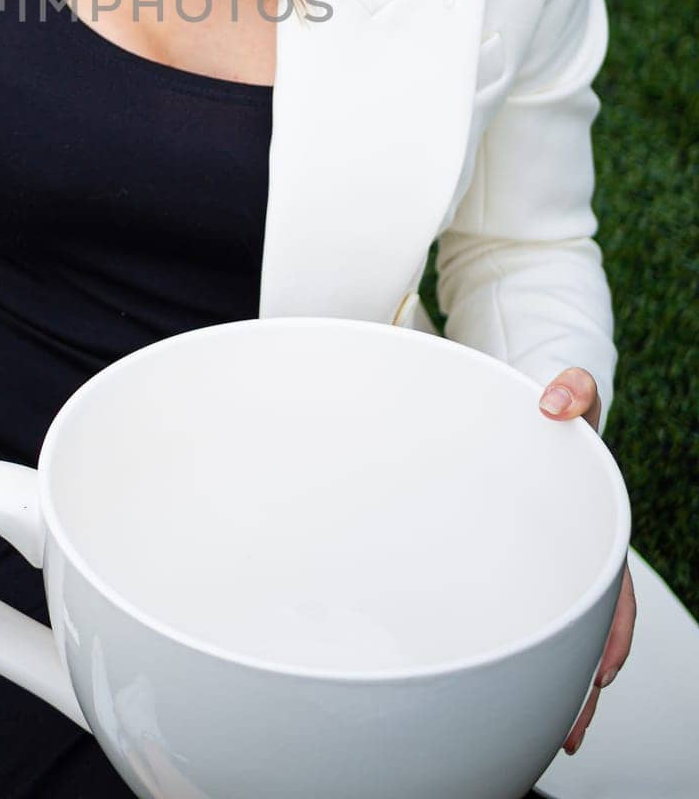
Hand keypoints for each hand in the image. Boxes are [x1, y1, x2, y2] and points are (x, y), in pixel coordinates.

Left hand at [538, 367, 636, 754]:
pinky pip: (520, 607)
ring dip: (554, 676)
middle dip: (583, 680)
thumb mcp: (567, 397)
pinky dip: (521, 648)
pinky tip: (503, 680)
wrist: (525, 405)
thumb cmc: (548, 411)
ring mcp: (544, 556)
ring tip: (542, 727)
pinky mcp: (511, 558)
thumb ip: (571, 390)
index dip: (611, 636)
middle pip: (587, 626)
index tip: (602, 676)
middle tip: (568, 727)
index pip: (614, 592)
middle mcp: (573, 548)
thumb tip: (556, 403)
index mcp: (592, 523)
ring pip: (556, 627)